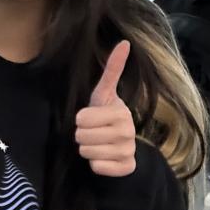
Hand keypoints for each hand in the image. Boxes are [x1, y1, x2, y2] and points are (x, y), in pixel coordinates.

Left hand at [75, 41, 136, 177]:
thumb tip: (125, 42)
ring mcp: (128, 151)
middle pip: (82, 137)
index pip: (82, 119)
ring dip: (87, 150)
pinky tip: (104, 158)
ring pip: (87, 152)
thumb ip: (112, 70)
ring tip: (98, 144)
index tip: (90, 118)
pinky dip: (96, 164)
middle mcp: (128, 131)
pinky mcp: (126, 167)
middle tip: (93, 133)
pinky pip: (97, 167)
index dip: (81, 119)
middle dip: (82, 136)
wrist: (122, 146)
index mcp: (121, 112)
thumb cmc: (107, 116)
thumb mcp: (105, 94)